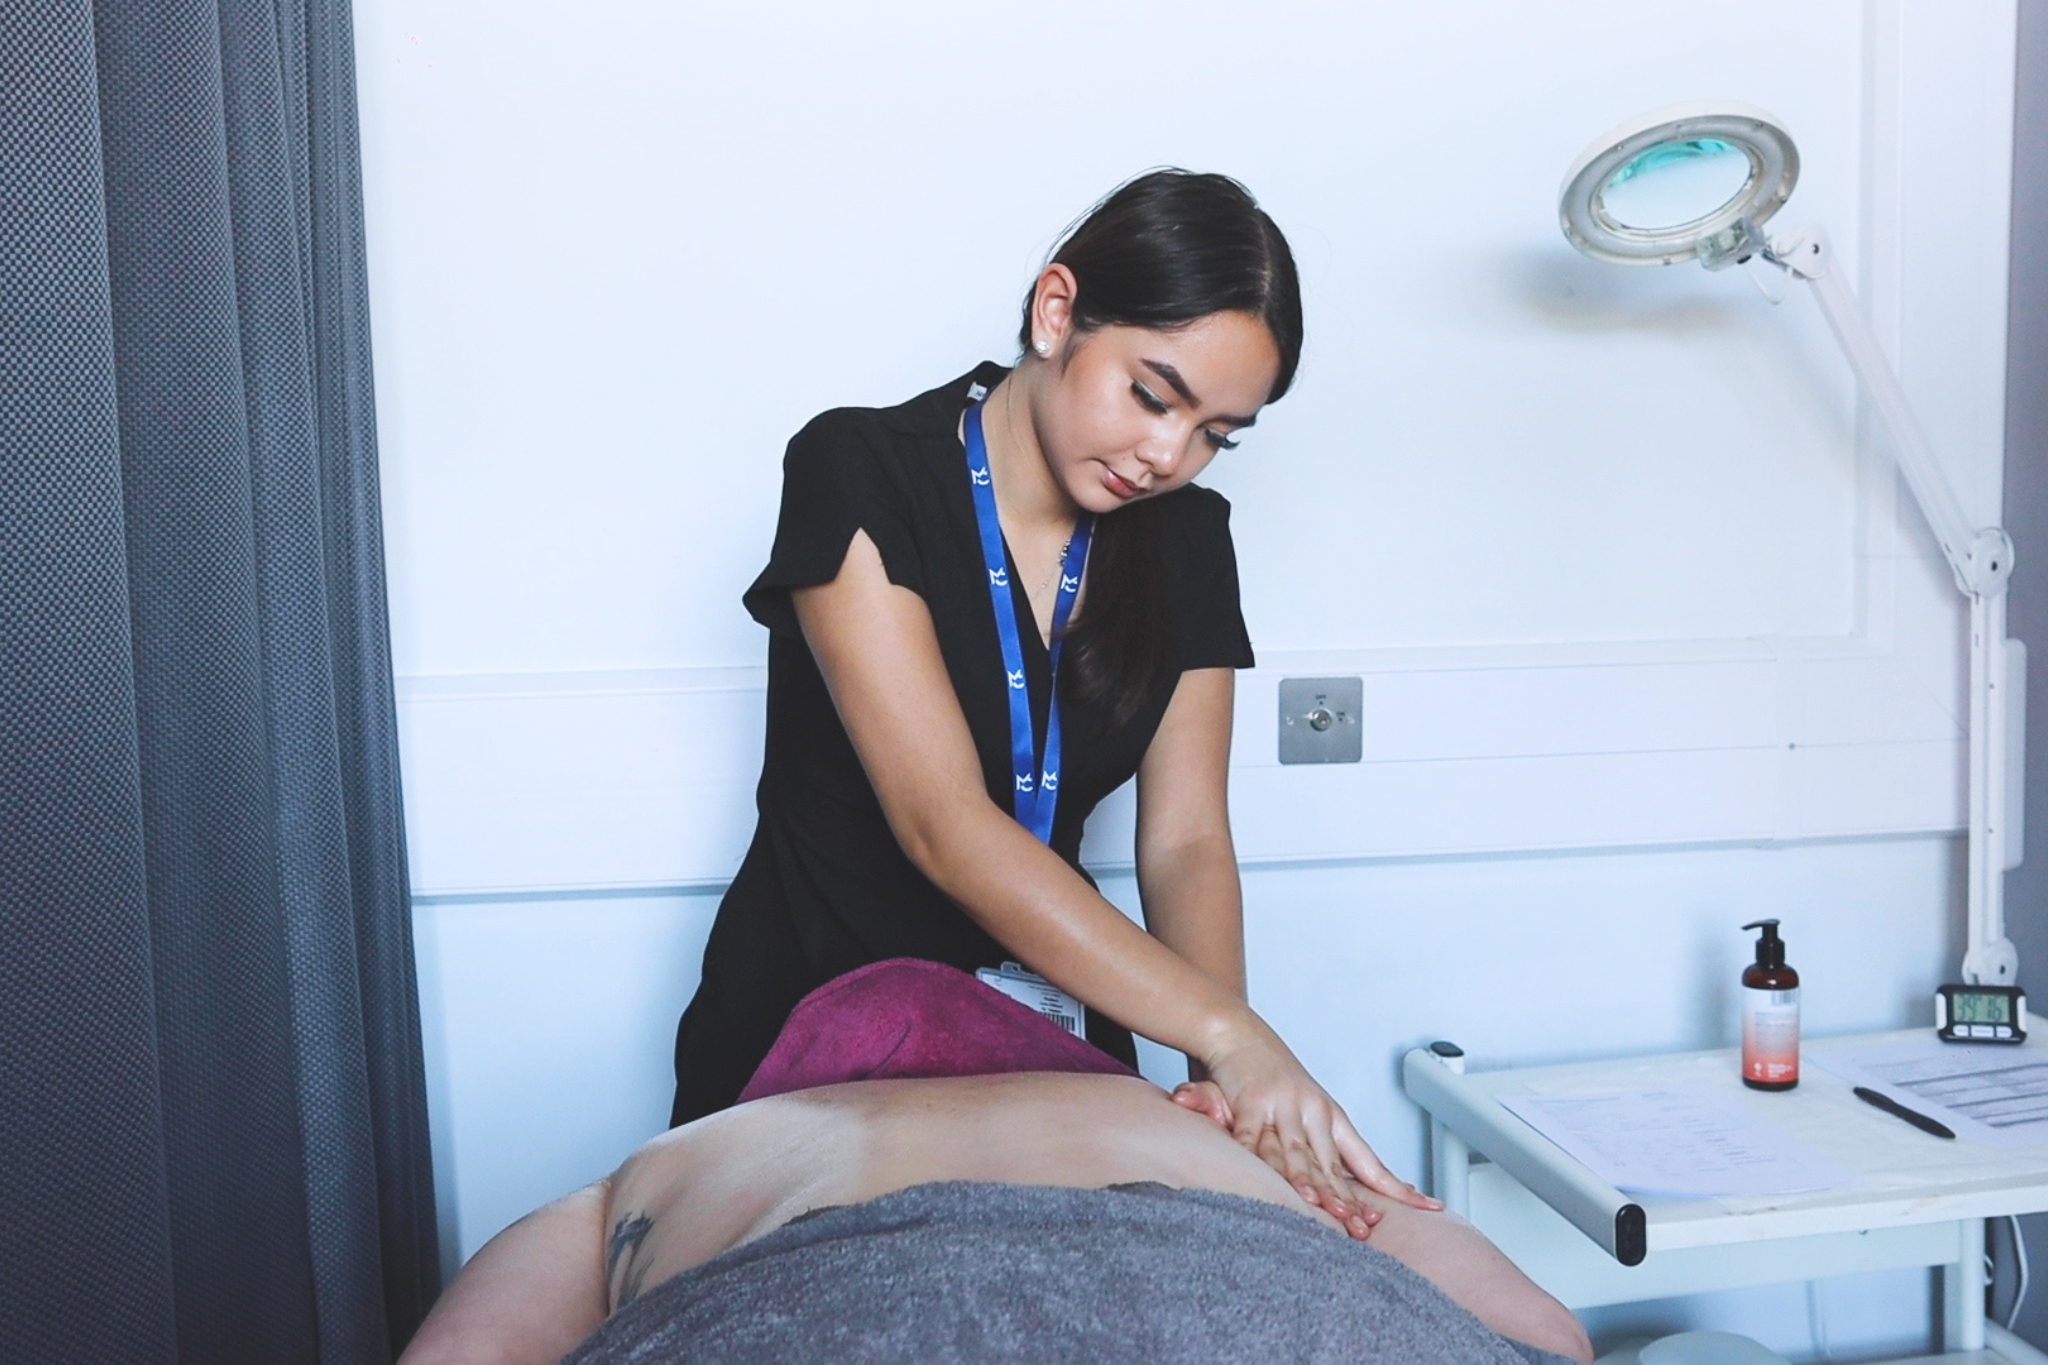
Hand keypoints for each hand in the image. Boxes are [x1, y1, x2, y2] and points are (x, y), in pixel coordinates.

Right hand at [1197, 1017, 1440, 1239]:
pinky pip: (1252, 1138)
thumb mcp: (1308, 1111)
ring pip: (1294, 1152)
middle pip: (1331, 1164)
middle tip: (1359, 1227)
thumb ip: (1325, 1150)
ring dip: (1306, 1181)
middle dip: (1345, 1199)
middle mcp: (1312, 1110)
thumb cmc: (1275, 1079)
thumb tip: (1355, 1187)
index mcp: (1332, 1117)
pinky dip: (1257, 1161)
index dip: (1395, 1187)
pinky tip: (1263, 1180)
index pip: (1368, 1160)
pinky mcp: (1250, 1103)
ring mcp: (1282, 1105)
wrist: (1240, 1034)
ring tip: (1318, 1206)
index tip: (1426, 1207)